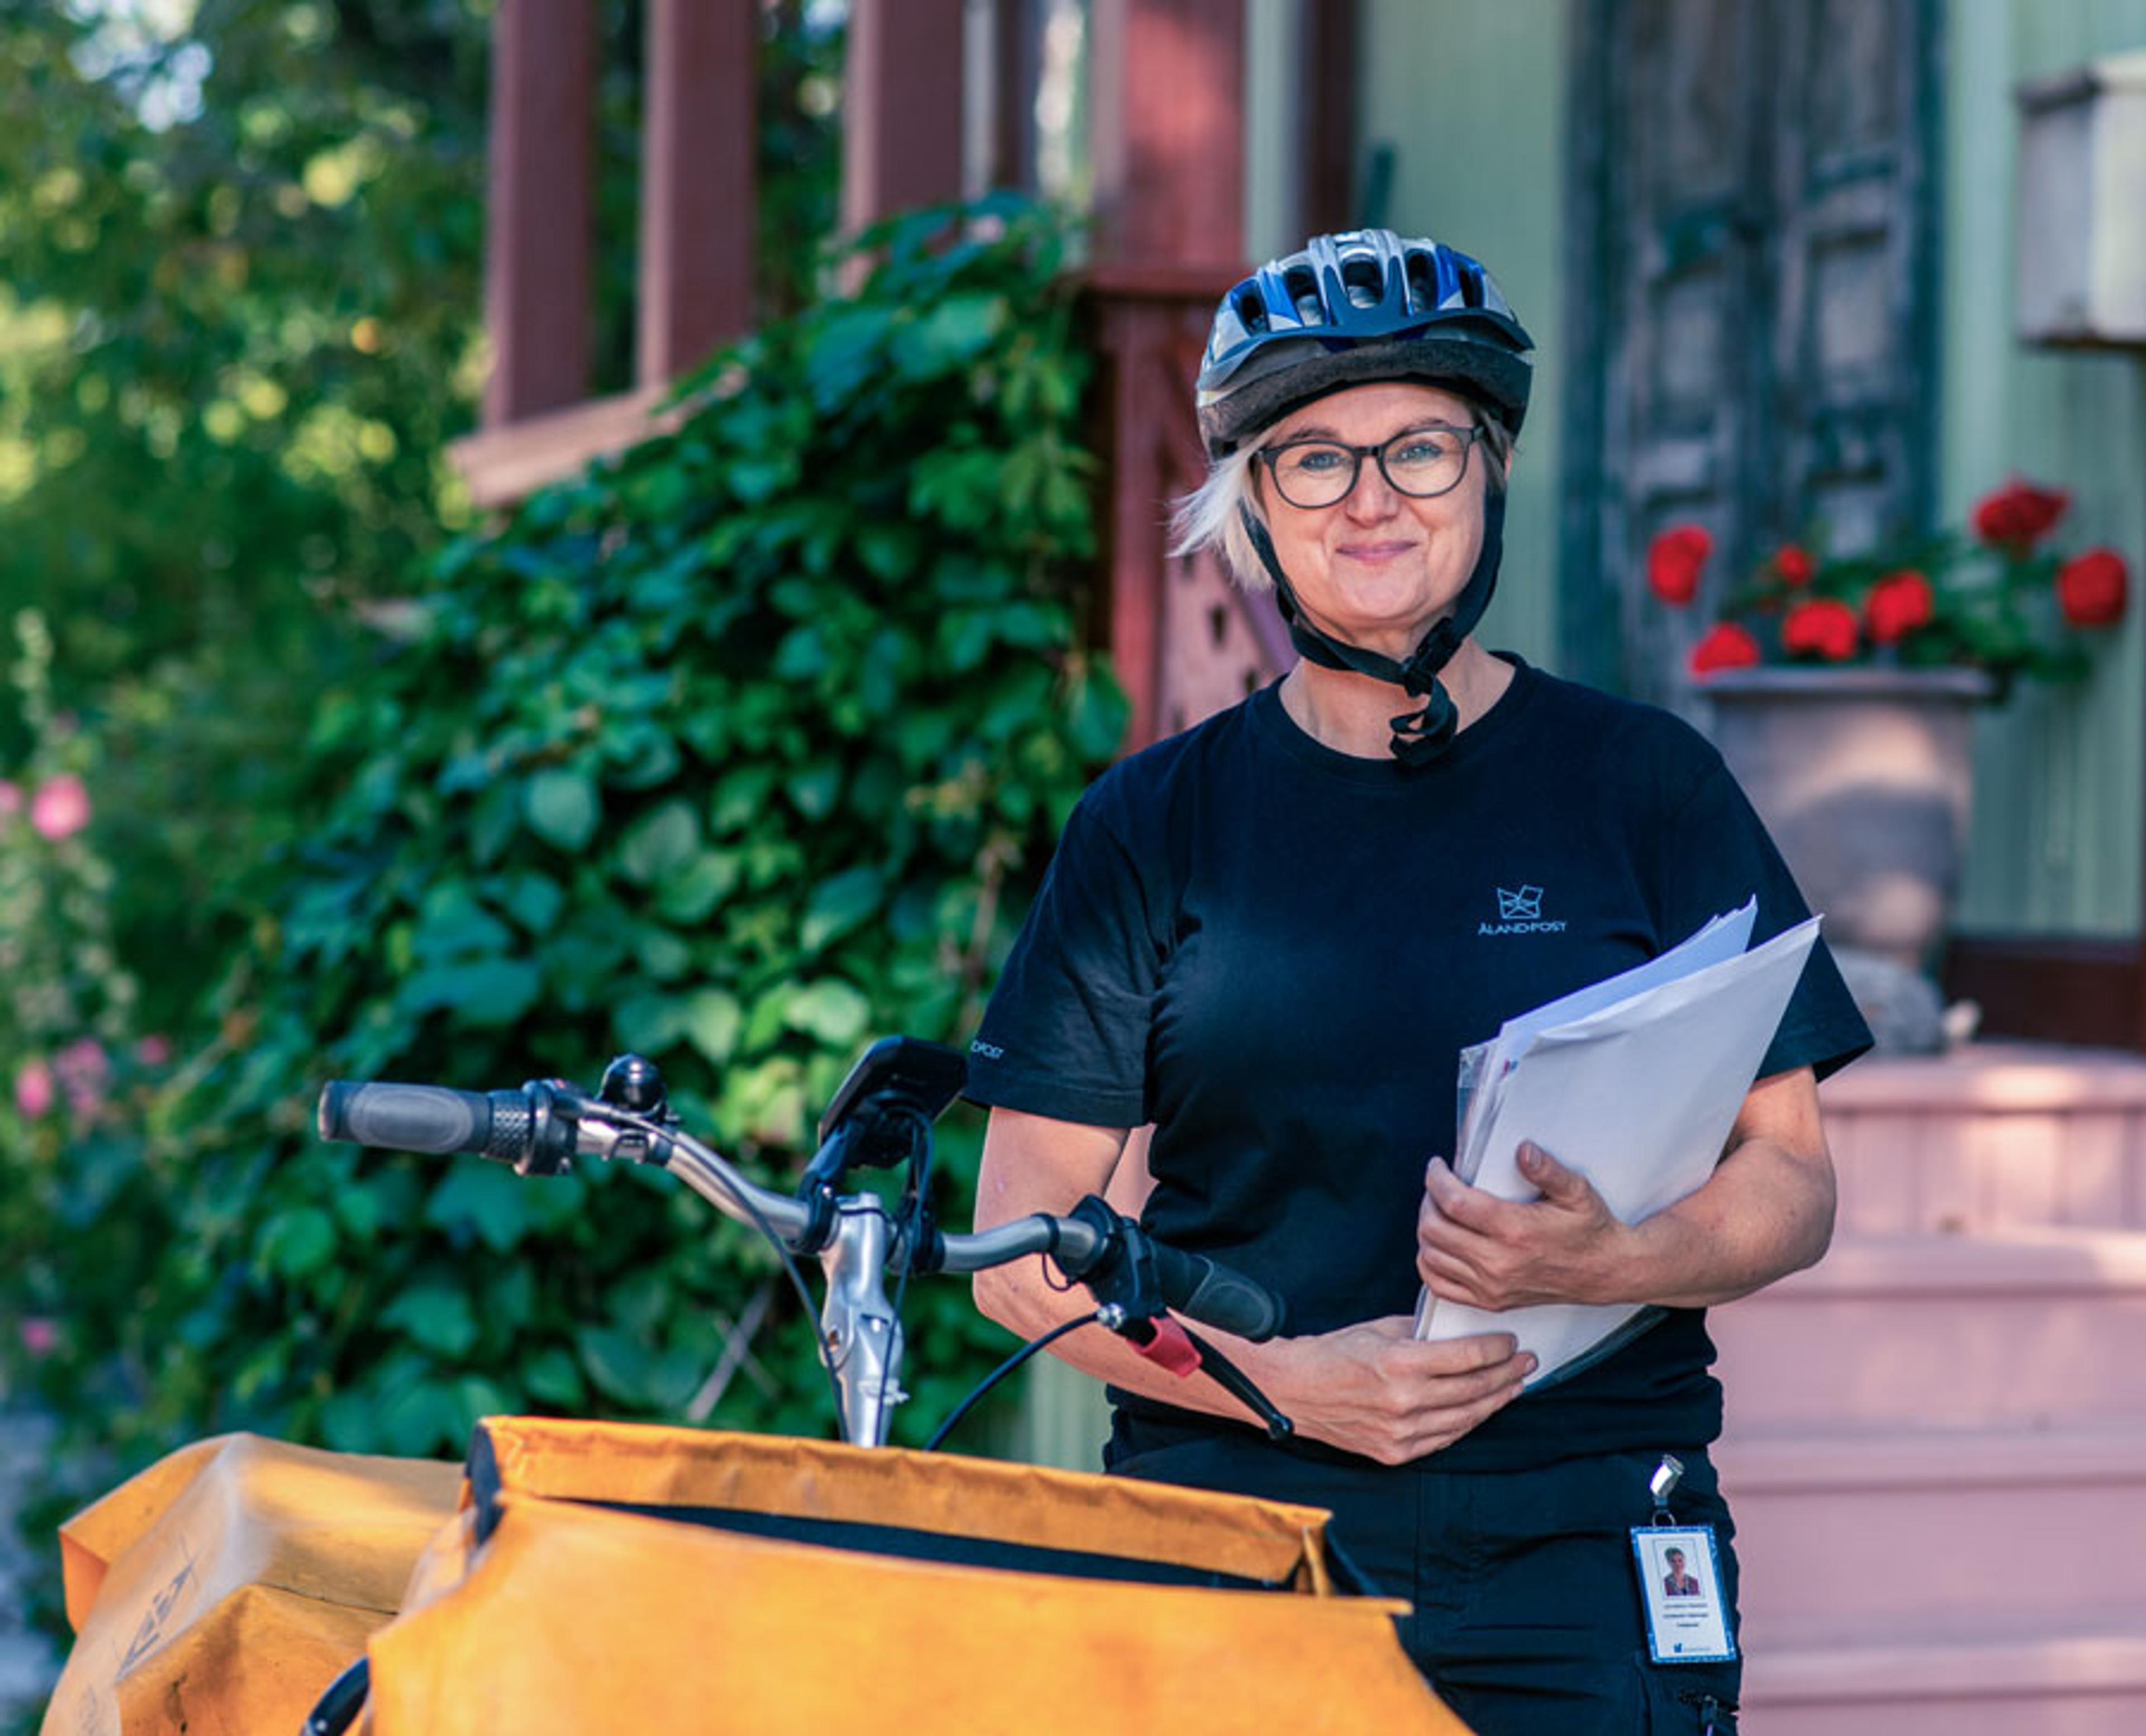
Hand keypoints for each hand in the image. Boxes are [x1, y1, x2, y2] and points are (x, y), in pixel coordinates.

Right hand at [1263, 1315, 1533, 1464]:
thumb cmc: (1332, 1354)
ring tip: (1512, 1386)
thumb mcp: (1378, 1329)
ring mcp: (1401, 1432)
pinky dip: (1466, 1423)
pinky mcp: (1395, 1452)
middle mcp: (1404, 1401)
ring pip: (1465, 1419)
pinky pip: (1444, 1438)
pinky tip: (1480, 1409)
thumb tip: (1459, 1330)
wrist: (1293, 1391)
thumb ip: (1421, 1331)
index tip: (1511, 1342)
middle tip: (1526, 1363)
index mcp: (1399, 1363)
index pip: (1467, 1357)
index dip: (1497, 1349)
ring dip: (1494, 1401)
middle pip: (1473, 1389)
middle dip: (1506, 1374)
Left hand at [1416, 1142, 1633, 1311]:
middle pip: (1435, 1229)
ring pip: (1431, 1256)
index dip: (1437, 1180)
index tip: (1437, 1167)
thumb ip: (1548, 1170)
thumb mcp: (1577, 1192)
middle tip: (1438, 1186)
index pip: (1455, 1203)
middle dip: (1428, 1200)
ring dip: (1427, 1229)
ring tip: (1439, 1211)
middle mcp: (1499, 1263)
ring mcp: (1492, 1286)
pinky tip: (1440, 1245)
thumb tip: (1523, 1150)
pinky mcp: (1490, 1302)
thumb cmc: (1591, 1230)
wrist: (1607, 1271)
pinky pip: (1439, 1285)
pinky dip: (1430, 1263)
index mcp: (1516, 1231)